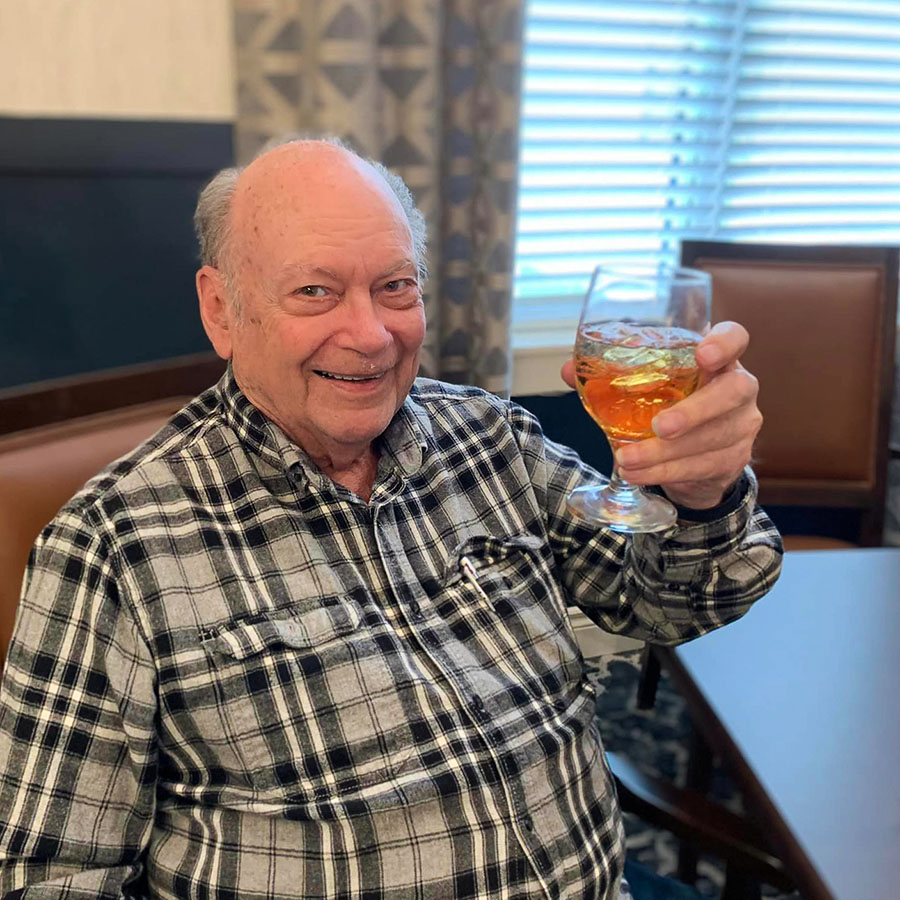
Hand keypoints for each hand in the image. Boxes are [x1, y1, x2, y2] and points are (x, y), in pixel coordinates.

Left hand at [560, 321, 761, 508]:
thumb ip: (610, 375)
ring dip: (666, 452)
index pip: (735, 338)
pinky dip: (666, 472)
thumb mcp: (645, 386)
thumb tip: (570, 371)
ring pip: (714, 437)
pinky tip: (638, 474)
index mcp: (717, 358)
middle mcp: (739, 387)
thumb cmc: (667, 405)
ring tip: (627, 460)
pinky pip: (703, 466)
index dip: (724, 343)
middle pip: (733, 391)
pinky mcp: (734, 459)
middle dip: (695, 410)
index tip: (703, 354)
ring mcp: (742, 424)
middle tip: (659, 426)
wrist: (694, 455)